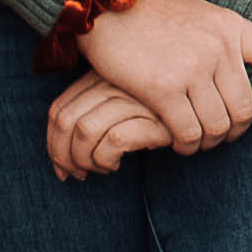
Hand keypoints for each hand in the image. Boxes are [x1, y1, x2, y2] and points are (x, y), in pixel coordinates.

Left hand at [47, 77, 177, 180]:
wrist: (200, 107)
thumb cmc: (153, 113)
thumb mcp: (117, 109)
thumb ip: (88, 122)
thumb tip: (60, 166)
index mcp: (99, 76)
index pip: (57, 109)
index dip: (52, 143)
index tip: (61, 167)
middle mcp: (112, 81)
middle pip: (65, 121)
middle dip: (62, 156)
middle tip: (75, 175)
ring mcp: (132, 95)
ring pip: (84, 132)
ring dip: (84, 161)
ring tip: (100, 169)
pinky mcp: (151, 114)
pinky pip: (112, 142)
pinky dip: (106, 161)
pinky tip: (117, 165)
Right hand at [78, 0, 251, 148]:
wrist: (104, 4)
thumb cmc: (151, 12)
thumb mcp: (200, 14)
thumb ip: (224, 39)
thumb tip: (243, 68)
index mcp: (231, 26)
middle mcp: (218, 46)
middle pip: (246, 108)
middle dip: (236, 130)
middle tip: (221, 134)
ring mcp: (191, 68)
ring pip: (218, 126)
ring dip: (209, 142)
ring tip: (197, 141)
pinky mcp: (162, 88)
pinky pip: (188, 132)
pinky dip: (186, 145)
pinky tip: (177, 142)